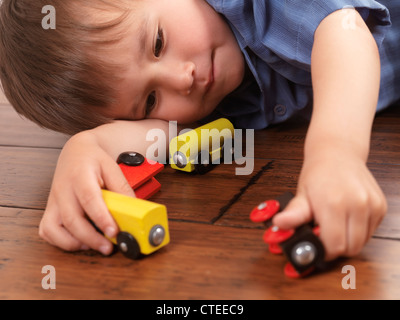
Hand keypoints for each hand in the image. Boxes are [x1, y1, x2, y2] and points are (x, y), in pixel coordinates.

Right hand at [39, 131, 134, 254]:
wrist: (76, 151)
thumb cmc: (94, 160)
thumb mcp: (112, 168)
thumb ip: (122, 189)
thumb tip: (134, 212)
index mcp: (80, 176)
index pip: (89, 198)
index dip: (101, 217)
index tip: (113, 231)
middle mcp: (63, 190)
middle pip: (72, 219)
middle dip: (91, 238)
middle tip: (109, 247)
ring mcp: (54, 201)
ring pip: (54, 228)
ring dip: (74, 242)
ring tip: (95, 245)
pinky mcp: (50, 209)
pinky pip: (47, 231)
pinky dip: (60, 241)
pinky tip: (79, 241)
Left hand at [273, 149, 386, 260]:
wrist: (338, 152)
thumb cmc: (318, 172)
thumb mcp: (301, 193)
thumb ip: (294, 213)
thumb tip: (279, 224)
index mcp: (334, 203)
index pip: (334, 245)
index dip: (323, 250)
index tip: (316, 245)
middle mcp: (357, 204)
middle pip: (350, 248)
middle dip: (336, 247)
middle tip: (324, 235)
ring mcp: (372, 205)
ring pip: (362, 242)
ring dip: (348, 240)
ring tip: (334, 224)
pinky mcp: (381, 206)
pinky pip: (371, 232)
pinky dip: (359, 231)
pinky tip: (347, 218)